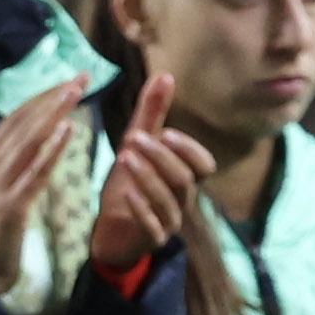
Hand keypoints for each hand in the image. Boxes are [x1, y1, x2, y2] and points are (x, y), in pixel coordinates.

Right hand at [0, 78, 87, 277]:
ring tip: (76, 92)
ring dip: (54, 113)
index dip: (43, 96)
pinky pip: (35, 172)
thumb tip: (37, 135)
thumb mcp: (0, 188)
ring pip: (29, 140)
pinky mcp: (11, 206)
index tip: (68, 80)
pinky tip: (68, 131)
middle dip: (54, 97)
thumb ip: (13, 162)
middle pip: (24, 122)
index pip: (17, 118)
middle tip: (82, 77)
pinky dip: (51, 149)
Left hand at [91, 69, 215, 272]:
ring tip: (124, 157)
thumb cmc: (128, 186)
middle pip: (186, 179)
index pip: (204, 165)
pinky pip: (153, 228)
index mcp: (184, 178)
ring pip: (168, 201)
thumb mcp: (136, 147)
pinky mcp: (151, 240)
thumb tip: (165, 74)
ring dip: (147, 177)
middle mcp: (182, 201)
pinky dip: (141, 209)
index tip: (164, 132)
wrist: (110, 232)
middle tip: (134, 138)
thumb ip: (151, 114)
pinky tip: (126, 193)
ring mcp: (169, 223)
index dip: (188, 149)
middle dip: (161, 157)